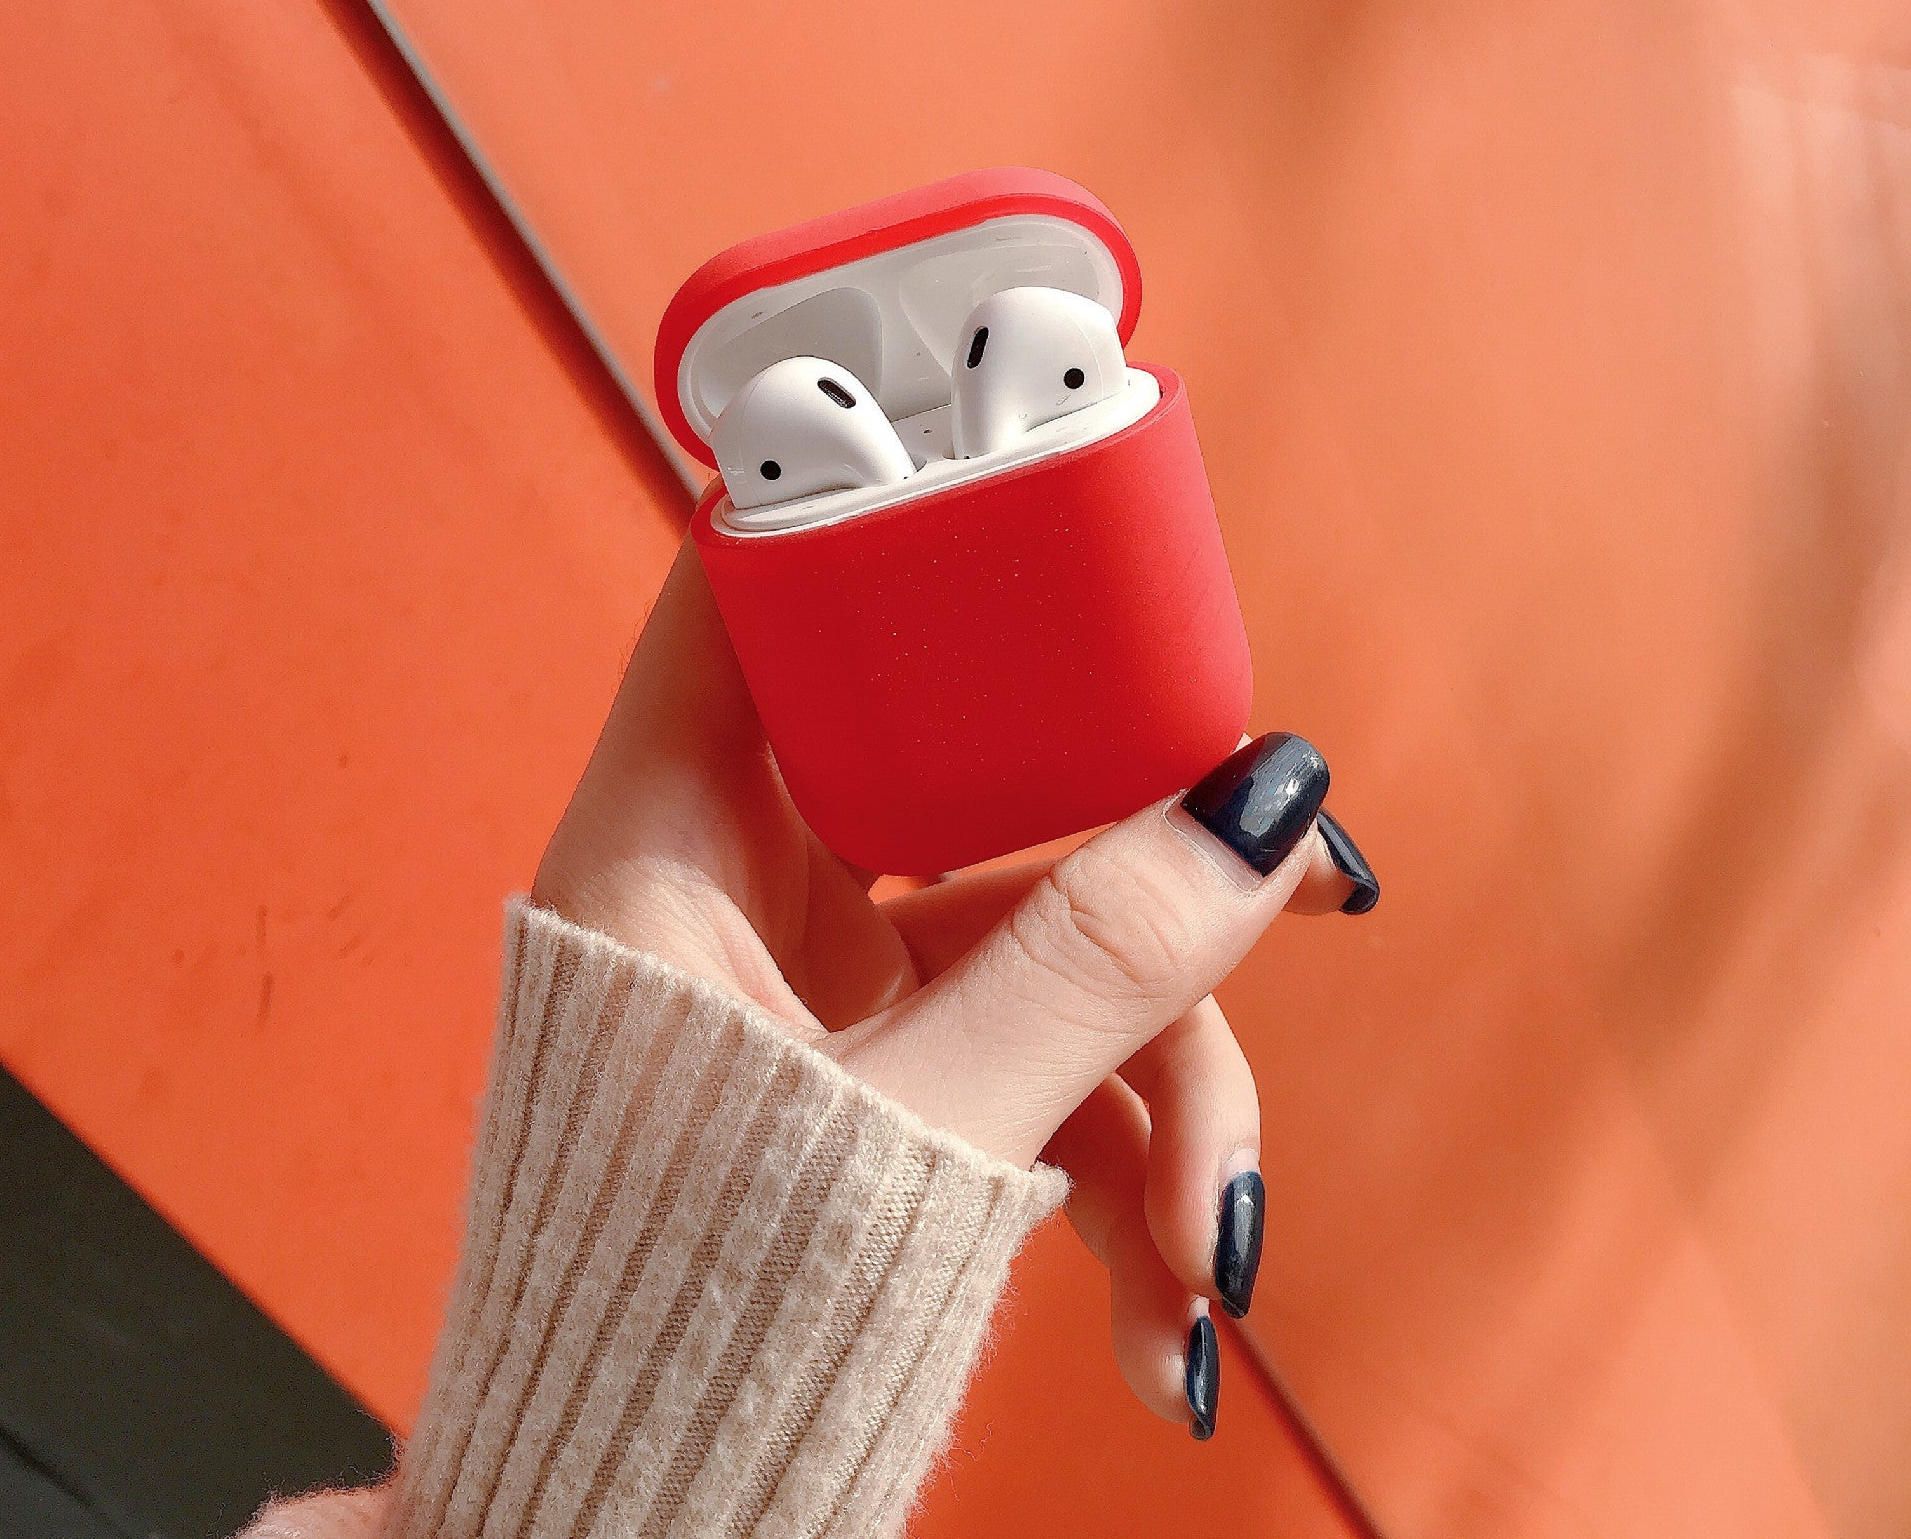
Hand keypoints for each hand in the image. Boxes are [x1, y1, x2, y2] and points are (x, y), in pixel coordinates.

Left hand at [533, 541, 1367, 1430]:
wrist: (631, 1523)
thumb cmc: (687, 1320)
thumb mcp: (913, 1133)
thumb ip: (1090, 969)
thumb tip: (1264, 810)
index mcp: (669, 840)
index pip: (757, 593)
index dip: (884, 519)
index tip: (1040, 499)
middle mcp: (742, 880)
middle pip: (974, 772)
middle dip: (1141, 879)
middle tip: (1305, 888)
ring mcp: (821, 973)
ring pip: (1033, 936)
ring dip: (1154, 1085)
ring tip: (1213, 1253)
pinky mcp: (881, 1061)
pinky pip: (1028, 1046)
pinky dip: (1110, 1159)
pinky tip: (1164, 1312)